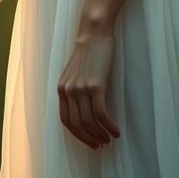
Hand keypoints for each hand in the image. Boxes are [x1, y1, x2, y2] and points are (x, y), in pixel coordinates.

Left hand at [57, 26, 121, 149]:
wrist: (94, 32)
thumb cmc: (89, 50)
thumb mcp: (75, 72)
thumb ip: (74, 88)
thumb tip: (82, 108)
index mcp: (62, 89)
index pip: (66, 121)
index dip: (77, 134)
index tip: (88, 140)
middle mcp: (69, 91)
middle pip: (78, 125)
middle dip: (89, 138)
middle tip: (100, 145)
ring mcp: (81, 89)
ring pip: (90, 122)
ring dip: (101, 134)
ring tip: (109, 138)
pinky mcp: (96, 86)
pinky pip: (101, 114)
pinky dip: (109, 126)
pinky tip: (116, 131)